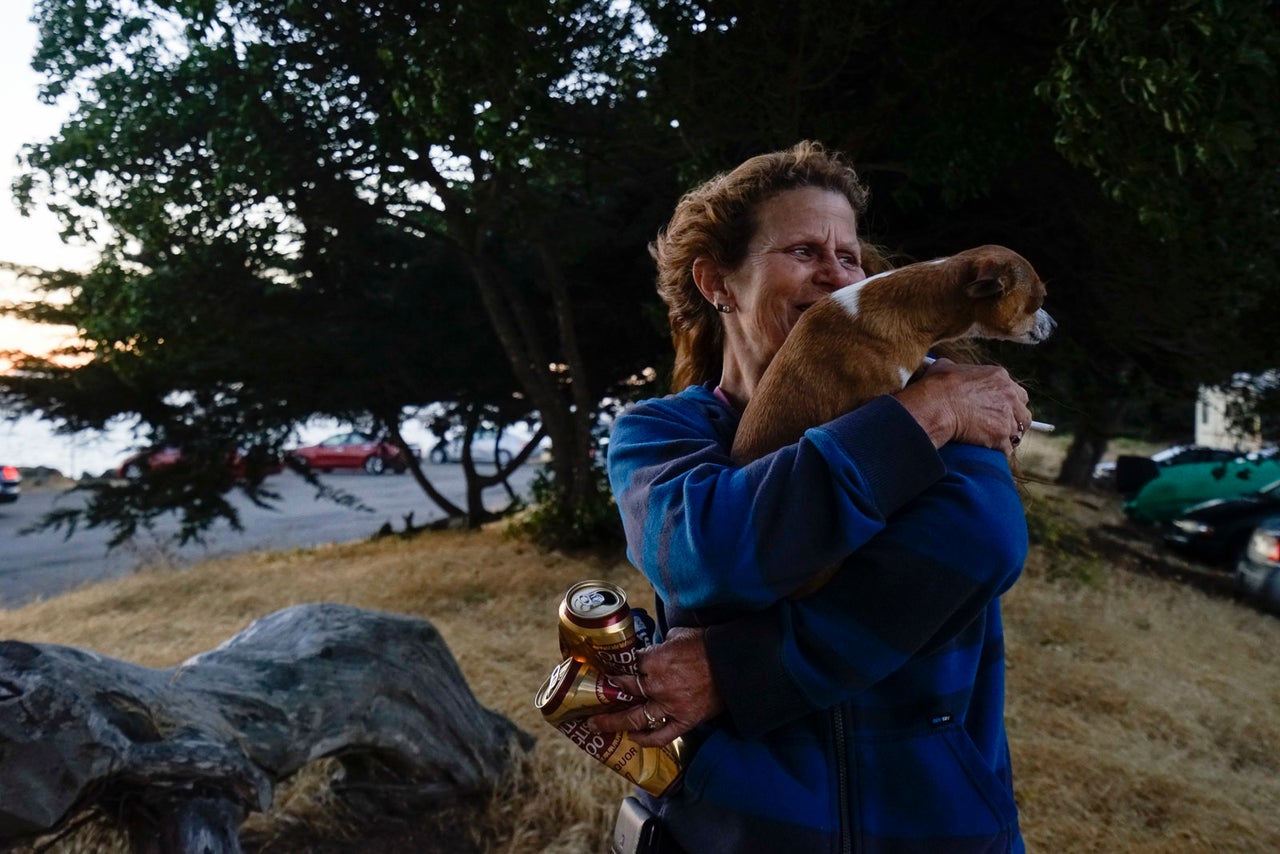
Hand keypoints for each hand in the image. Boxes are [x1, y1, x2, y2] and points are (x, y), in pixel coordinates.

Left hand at [584, 627, 723, 746]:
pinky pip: (661, 735)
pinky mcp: (685, 720)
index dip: (617, 668)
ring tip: (596, 725)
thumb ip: (659, 647)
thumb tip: (648, 652)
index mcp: (656, 659)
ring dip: (612, 722)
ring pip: (635, 717)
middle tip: (589, 698)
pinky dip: (645, 739)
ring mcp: (671, 705)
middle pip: (625, 689)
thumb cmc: (707, 645)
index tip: (608, 671)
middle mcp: (658, 684)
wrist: (735, 663)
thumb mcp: (677, 636)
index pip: (628, 665)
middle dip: (606, 693)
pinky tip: (632, 738)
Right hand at [896, 358, 1031, 453]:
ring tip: (996, 441)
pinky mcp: (1000, 436)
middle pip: (1023, 412)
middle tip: (1001, 426)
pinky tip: (990, 451)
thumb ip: (954, 367)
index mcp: (999, 377)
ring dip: (1008, 437)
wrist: (936, 406)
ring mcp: (1007, 417)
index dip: (1008, 403)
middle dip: (1014, 420)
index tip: (998, 409)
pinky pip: (1007, 449)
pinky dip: (999, 451)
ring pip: (1017, 432)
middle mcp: (1009, 395)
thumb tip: (948, 368)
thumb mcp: (945, 366)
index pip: (1017, 393)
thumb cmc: (938, 386)